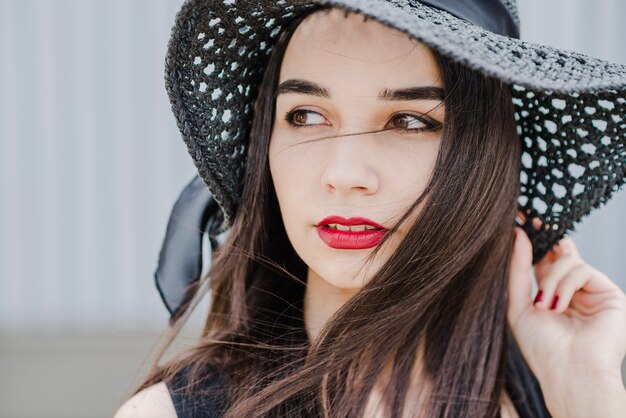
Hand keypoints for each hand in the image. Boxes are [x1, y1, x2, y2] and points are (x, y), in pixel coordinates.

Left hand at [507, 221, 625, 416]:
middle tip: (531, 223)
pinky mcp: (610, 294)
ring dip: (551, 279)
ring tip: (545, 304)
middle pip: (560, 253)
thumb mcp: (519, 304)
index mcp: (550, 295)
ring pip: (568, 260)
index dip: (532, 241)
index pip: (542, 261)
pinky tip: (559, 305)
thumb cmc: (541, 347)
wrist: (568, 373)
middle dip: (545, 239)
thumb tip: (517, 234)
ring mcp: (592, 291)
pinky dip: (566, 285)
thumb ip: (518, 269)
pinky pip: (582, 270)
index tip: (518, 221)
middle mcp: (572, 291)